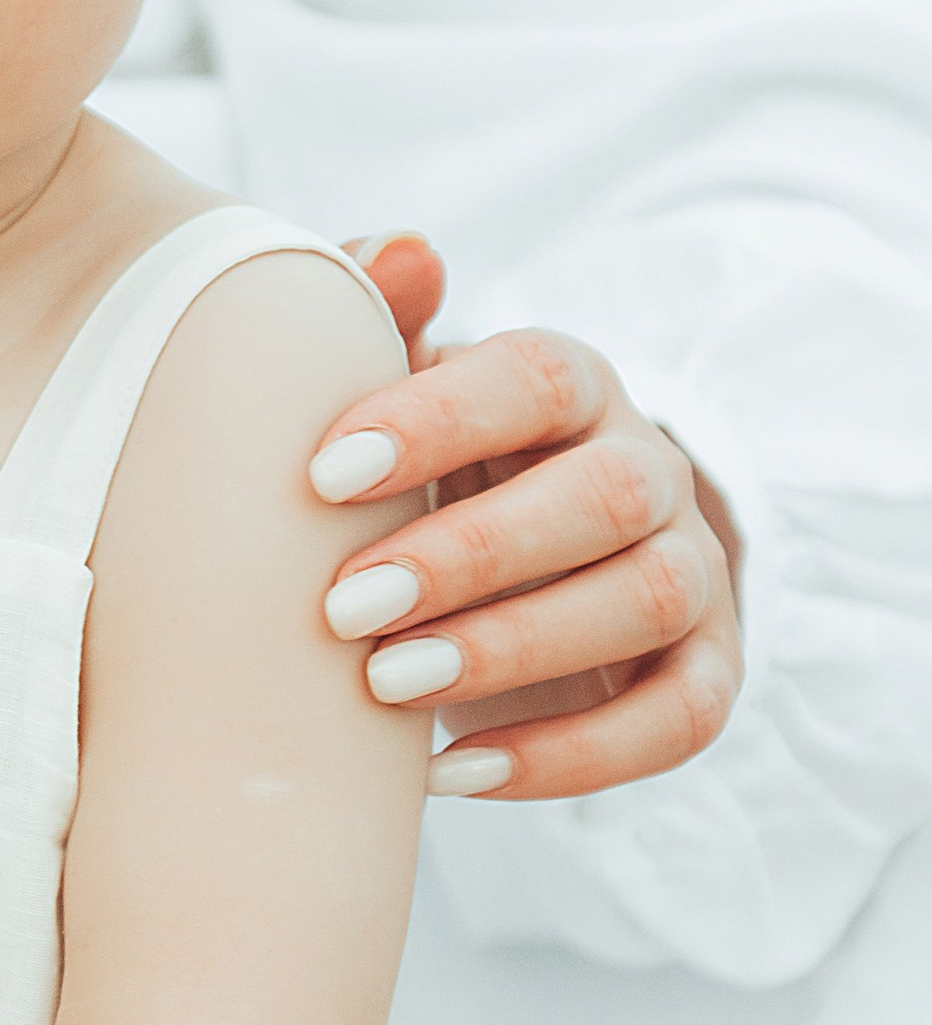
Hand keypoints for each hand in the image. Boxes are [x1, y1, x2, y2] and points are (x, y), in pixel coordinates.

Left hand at [315, 237, 743, 802]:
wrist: (514, 566)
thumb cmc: (426, 468)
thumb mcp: (391, 395)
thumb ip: (375, 317)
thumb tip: (398, 250)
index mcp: (571, 388)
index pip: (535, 377)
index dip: (437, 418)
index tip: (321, 474)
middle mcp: (651, 468)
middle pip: (605, 494)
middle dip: (472, 554)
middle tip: (343, 607)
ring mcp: (691, 573)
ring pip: (647, 601)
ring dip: (516, 649)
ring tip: (387, 686)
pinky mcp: (703, 675)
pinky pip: (674, 722)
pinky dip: (569, 758)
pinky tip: (451, 773)